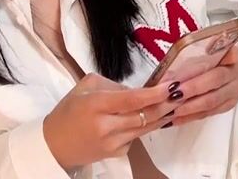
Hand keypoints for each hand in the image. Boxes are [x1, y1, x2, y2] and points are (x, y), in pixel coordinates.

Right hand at [42, 73, 181, 170]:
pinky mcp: (117, 153)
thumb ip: (113, 85)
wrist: (54, 145)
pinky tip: (155, 116)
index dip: (155, 93)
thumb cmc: (69, 111)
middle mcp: (106, 126)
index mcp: (96, 105)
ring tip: (177, 101)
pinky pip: (138, 136)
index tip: (172, 85)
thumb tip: (139, 89)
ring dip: (164, 114)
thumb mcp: (86, 87)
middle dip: (167, 104)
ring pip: (147, 127)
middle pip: (145, 115)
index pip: (132, 99)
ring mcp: (112, 143)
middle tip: (183, 92)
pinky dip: (148, 125)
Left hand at [170, 32, 237, 126]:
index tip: (192, 68)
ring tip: (171, 109)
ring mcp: (235, 90)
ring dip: (191, 107)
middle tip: (172, 93)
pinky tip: (176, 118)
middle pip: (216, 80)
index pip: (222, 55)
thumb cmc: (222, 53)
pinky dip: (192, 116)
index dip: (208, 61)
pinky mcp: (230, 104)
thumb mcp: (213, 44)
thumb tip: (169, 72)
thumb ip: (197, 52)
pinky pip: (210, 112)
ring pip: (213, 101)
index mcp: (235, 52)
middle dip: (192, 88)